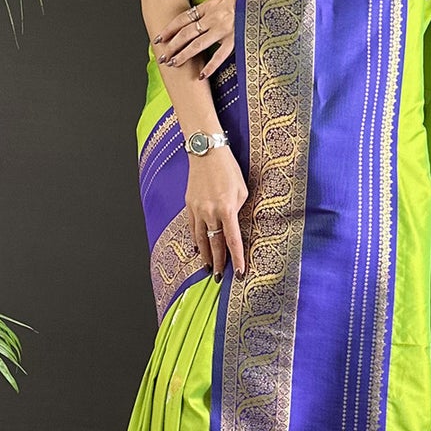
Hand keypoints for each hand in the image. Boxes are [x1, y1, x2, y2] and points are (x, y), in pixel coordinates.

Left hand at [153, 0, 235, 79]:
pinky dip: (210, 66)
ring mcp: (223, 30)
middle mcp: (213, 18)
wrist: (261, 5)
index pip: (182, 19)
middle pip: (186, 33)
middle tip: (163, 56)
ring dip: (184, 55)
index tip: (159, 39)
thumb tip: (187, 23)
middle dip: (173, 45)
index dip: (169, 29)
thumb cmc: (240, 5)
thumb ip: (205, 12)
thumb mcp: (219, 3)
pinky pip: (219, 56)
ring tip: (174, 64)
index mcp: (208, 7)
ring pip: (198, 45)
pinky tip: (201, 75)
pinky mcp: (235, 41)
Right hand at [187, 147, 247, 279]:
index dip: (236, 258)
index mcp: (227, 208)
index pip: (233, 240)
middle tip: (220, 278)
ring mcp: (197, 209)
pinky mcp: (189, 205)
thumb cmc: (228, 169)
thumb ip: (238, 210)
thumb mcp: (242, 190)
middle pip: (215, 244)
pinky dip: (196, 240)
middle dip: (219, 262)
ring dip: (205, 256)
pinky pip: (192, 228)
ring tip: (208, 269)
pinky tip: (198, 249)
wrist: (206, 152)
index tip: (240, 272)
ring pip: (201, 239)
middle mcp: (210, 212)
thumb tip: (234, 225)